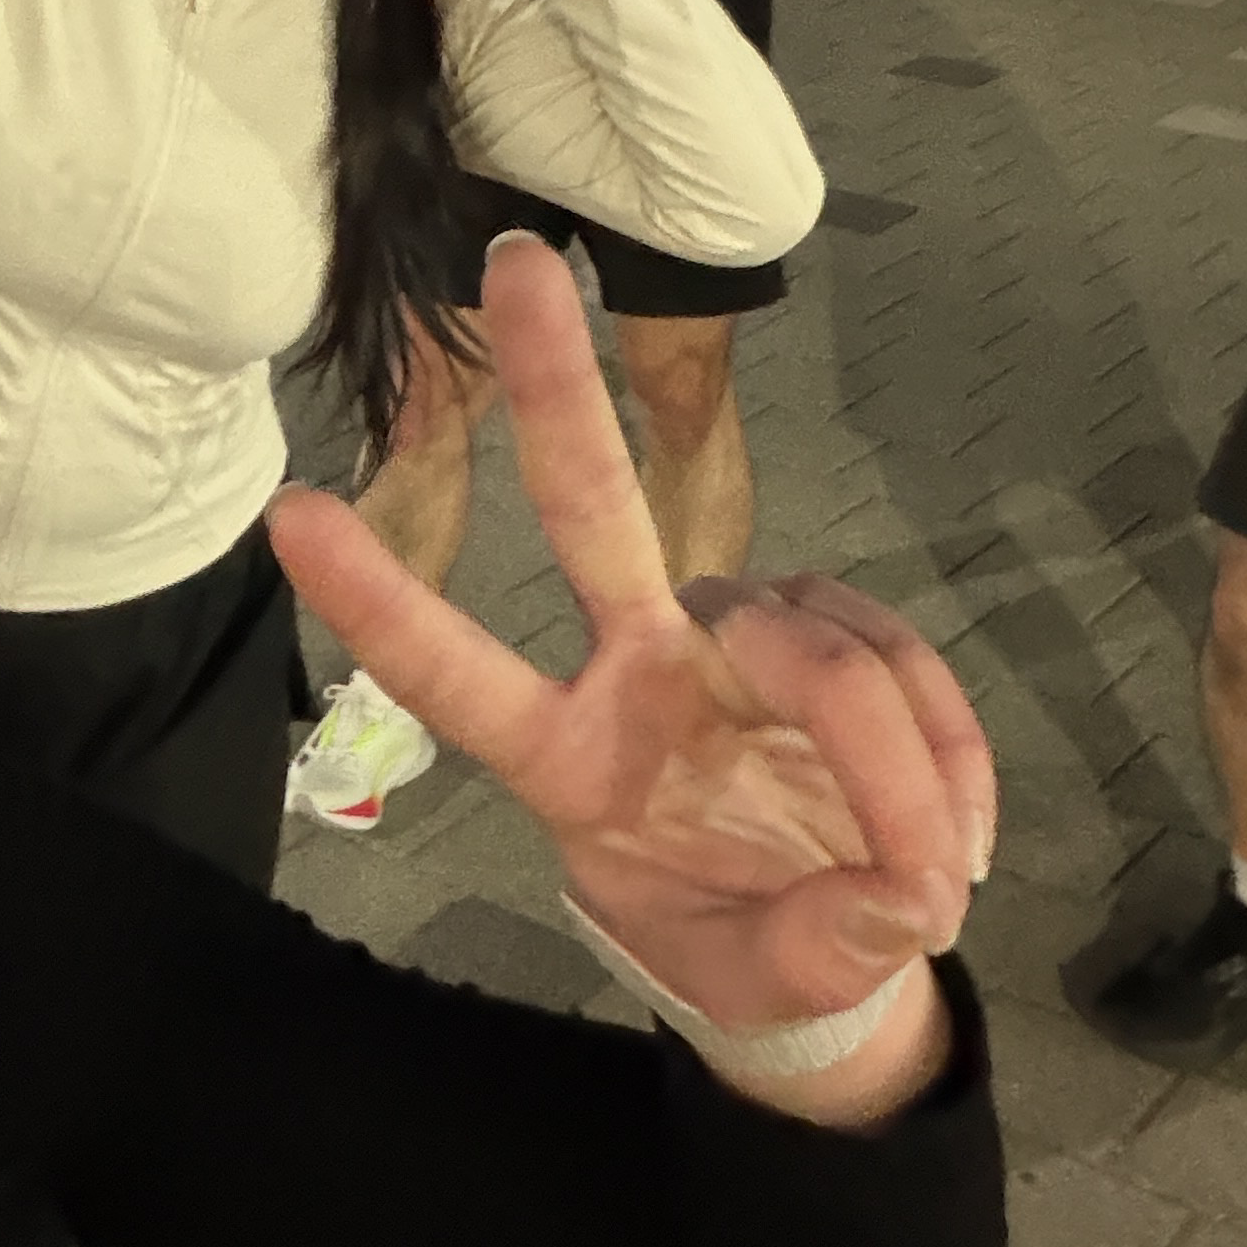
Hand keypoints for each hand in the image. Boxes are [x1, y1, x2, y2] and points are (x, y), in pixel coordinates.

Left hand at [272, 236, 989, 1124]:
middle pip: (592, 513)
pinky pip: (896, 658)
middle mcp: (638, 669)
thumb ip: (824, 942)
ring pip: (813, 639)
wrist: (833, 958)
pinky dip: (944, 748)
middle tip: (513, 263)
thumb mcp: (768, 983)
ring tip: (926, 868)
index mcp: (573, 765)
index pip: (461, 681)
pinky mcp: (825, 629)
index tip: (293, 517)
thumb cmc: (754, 955)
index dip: (385, 605)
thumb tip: (897, 889)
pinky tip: (952, 834)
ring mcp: (731, 637)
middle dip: (552, 389)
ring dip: (894, 753)